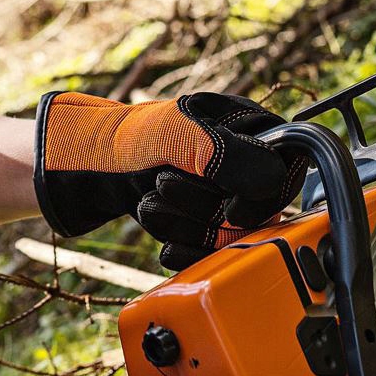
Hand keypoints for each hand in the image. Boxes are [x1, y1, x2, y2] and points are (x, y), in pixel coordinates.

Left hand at [33, 91, 306, 267]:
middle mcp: (241, 159)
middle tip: (163, 186)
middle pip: (260, 205)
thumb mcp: (176, 136)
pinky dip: (189, 251)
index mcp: (245, 123)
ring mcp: (223, 192)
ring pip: (234, 232)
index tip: (234, 208)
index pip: (289, 164)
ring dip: (190, 226)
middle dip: (208, 207)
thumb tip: (274, 180)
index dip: (266, 192)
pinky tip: (165, 245)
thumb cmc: (128, 140)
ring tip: (150, 205)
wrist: (86, 170)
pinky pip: (215, 250)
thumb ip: (228, 155)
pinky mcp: (205, 222)